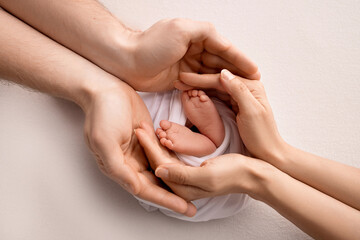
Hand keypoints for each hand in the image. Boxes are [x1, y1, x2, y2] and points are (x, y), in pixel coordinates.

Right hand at [83, 81, 195, 215]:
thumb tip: (134, 189)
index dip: (165, 199)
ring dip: (174, 182)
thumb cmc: (103, 112)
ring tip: (192, 192)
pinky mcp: (148, 138)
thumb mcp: (104, 141)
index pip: (145, 189)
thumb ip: (118, 168)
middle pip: (155, 184)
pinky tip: (186, 169)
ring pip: (160, 171)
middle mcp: (130, 162)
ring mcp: (139, 150)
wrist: (107, 88)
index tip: (183, 208)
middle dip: (173, 196)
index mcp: (119, 166)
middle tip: (192, 208)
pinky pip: (162, 154)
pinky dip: (173, 163)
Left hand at [119, 18, 259, 90]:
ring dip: (226, 82)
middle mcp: (195, 49)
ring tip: (242, 92)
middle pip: (221, 62)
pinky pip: (200, 84)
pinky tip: (222, 95)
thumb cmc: (151, 45)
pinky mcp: (181, 79)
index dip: (241, 60)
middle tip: (254, 84)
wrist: (127, 62)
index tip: (255, 71)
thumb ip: (205, 32)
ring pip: (212, 74)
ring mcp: (188, 65)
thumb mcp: (181, 30)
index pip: (225, 48)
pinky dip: (210, 89)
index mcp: (197, 35)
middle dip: (237, 72)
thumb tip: (223, 40)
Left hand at [135, 120, 264, 200]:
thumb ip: (182, 175)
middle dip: (148, 143)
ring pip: (164, 157)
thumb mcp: (207, 175)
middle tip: (139, 126)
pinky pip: (172, 156)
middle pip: (159, 161)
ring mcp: (184, 177)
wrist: (250, 174)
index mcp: (182, 189)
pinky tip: (160, 135)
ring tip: (145, 127)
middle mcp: (180, 185)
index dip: (149, 147)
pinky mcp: (189, 169)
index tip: (140, 130)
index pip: (159, 165)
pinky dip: (165, 144)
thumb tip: (158, 171)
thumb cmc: (231, 174)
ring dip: (155, 143)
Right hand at [173, 69, 285, 163]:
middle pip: (217, 81)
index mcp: (252, 86)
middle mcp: (246, 88)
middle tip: (179, 80)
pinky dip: (204, 96)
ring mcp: (240, 97)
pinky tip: (194, 95)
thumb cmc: (262, 135)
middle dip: (197, 81)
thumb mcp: (251, 111)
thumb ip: (238, 90)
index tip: (183, 77)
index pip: (221, 79)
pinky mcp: (235, 106)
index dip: (201, 78)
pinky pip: (217, 97)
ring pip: (215, 88)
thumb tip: (223, 72)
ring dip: (199, 87)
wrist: (268, 153)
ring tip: (182, 86)